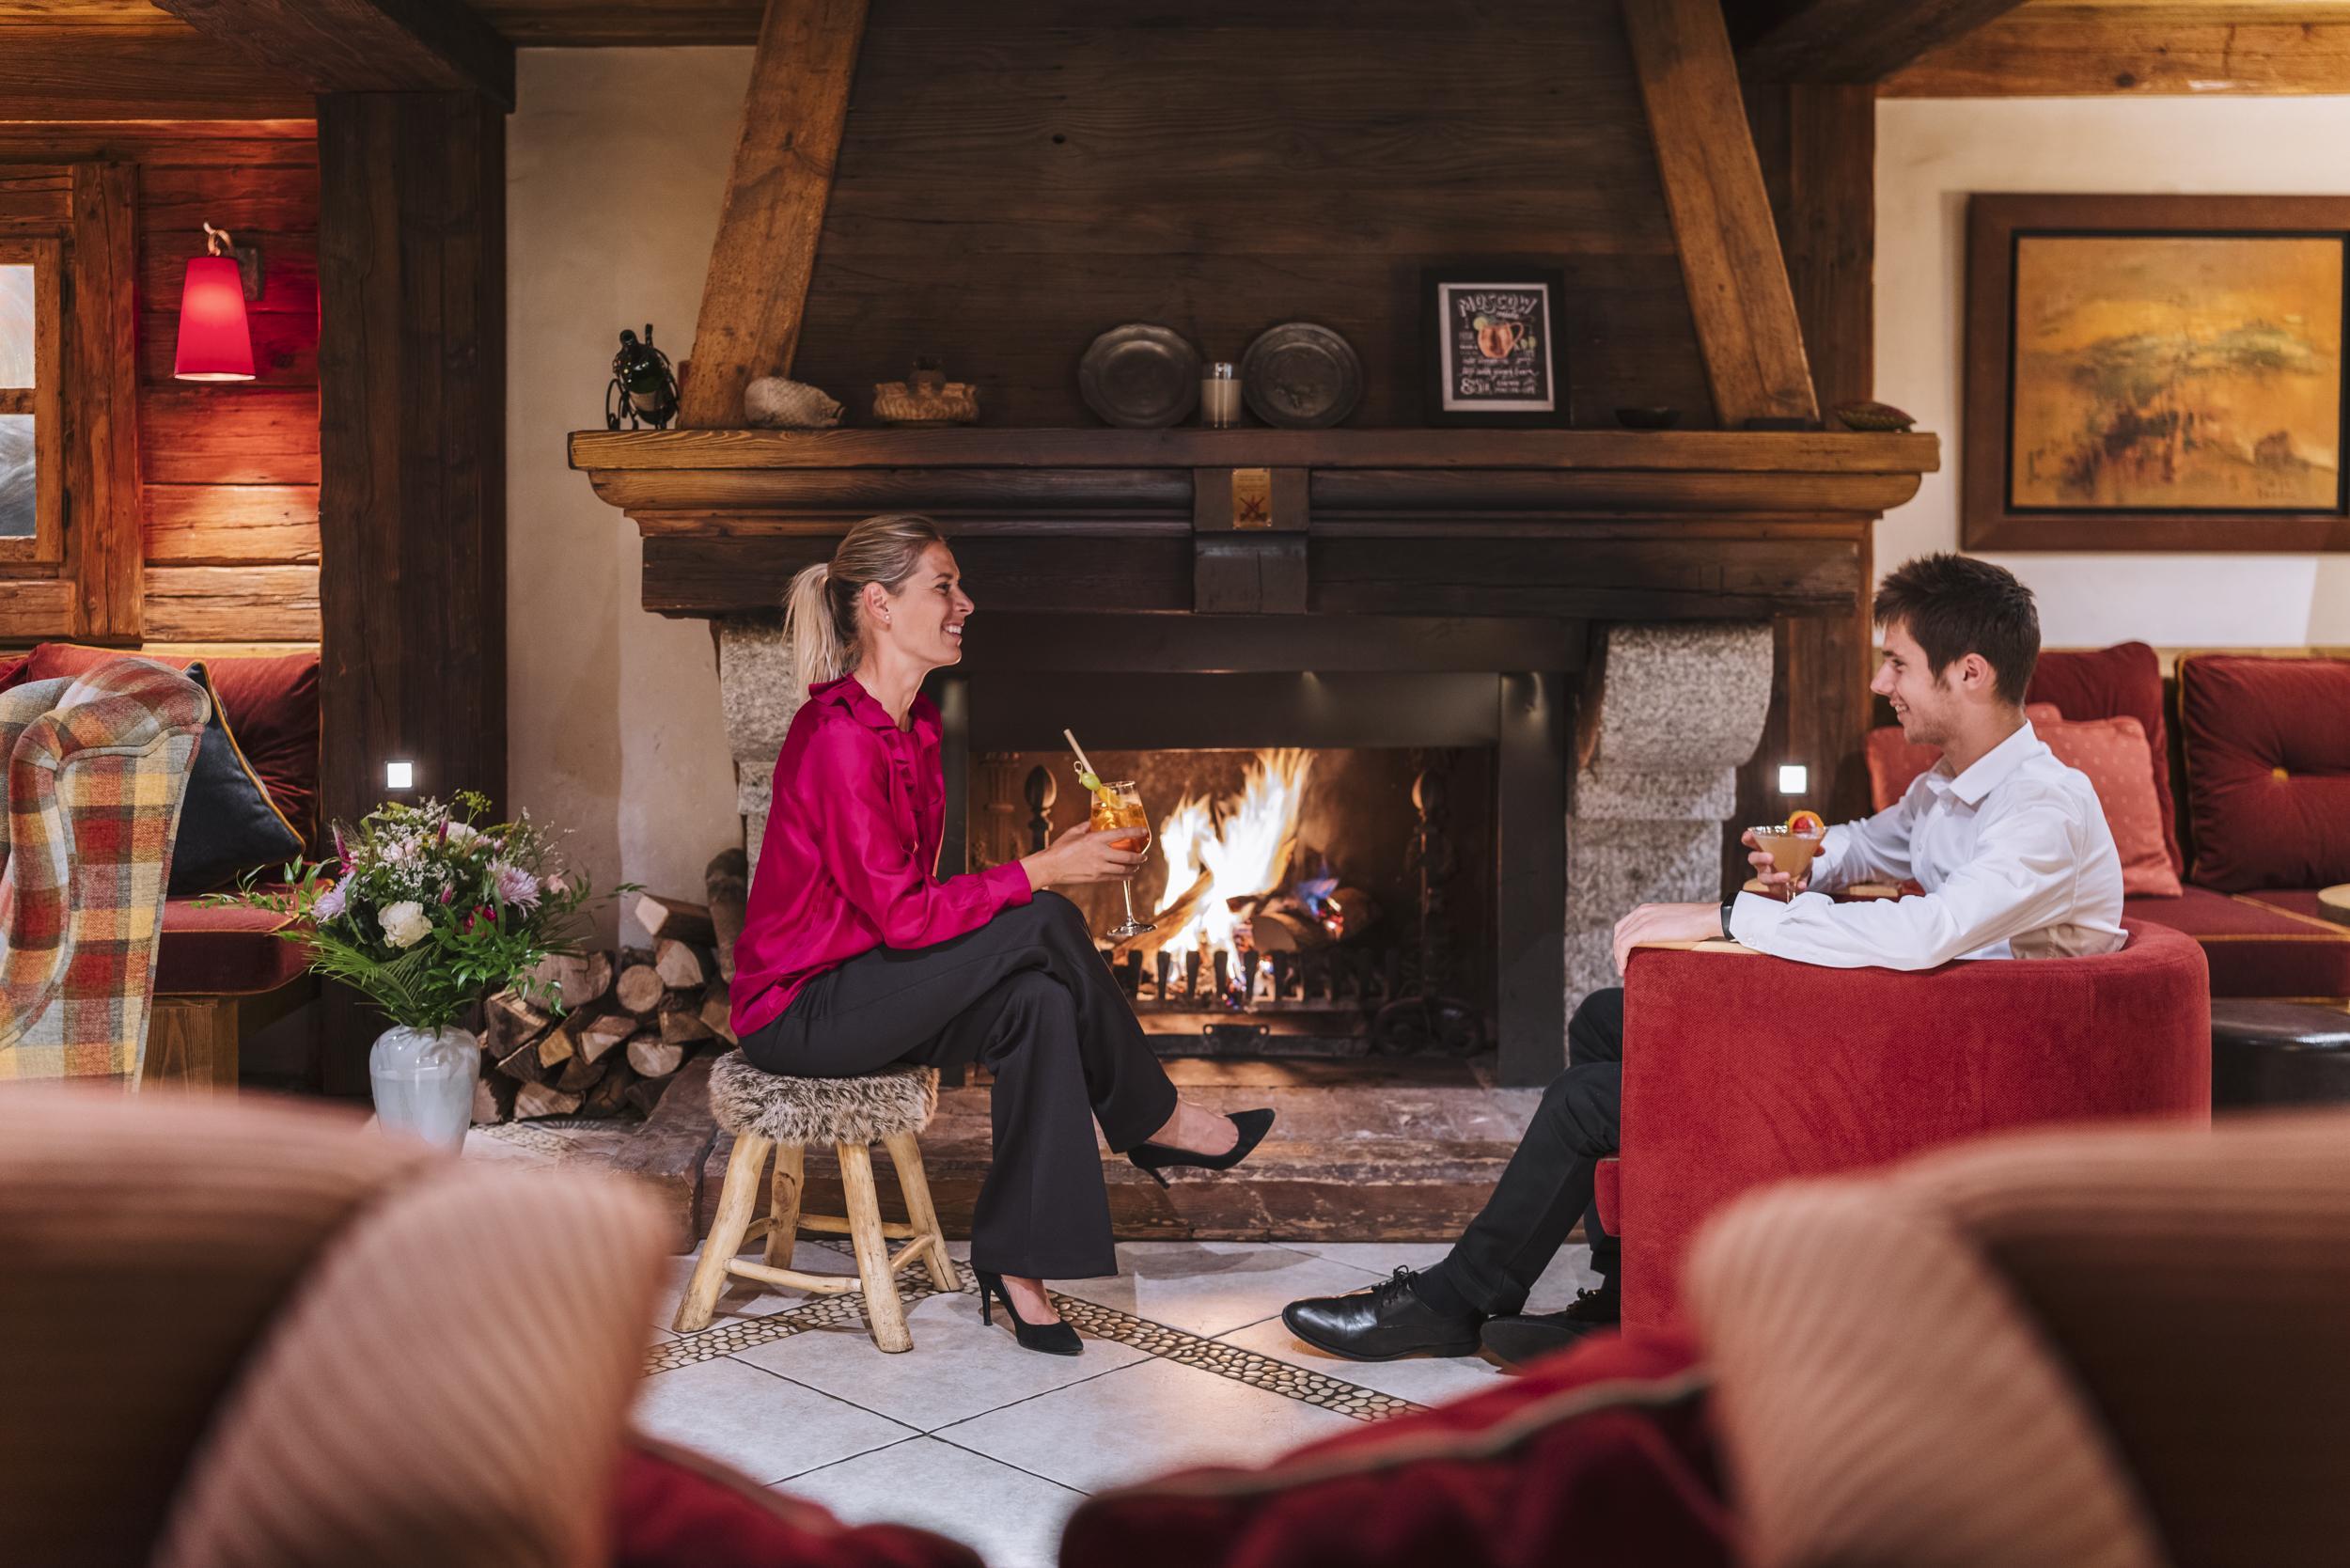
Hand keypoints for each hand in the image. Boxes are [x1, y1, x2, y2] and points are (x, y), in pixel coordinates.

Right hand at [1021, 824, 1146, 889]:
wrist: (1051, 866)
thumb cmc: (1061, 848)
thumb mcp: (1074, 832)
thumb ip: (1087, 825)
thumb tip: (1095, 820)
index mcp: (1095, 839)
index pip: (1121, 834)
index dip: (1135, 832)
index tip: (1144, 831)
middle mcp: (1100, 853)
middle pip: (1127, 856)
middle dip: (1139, 856)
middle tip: (1143, 855)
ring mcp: (1099, 867)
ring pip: (1124, 869)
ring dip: (1134, 867)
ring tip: (1137, 865)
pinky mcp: (1097, 877)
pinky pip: (1116, 878)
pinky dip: (1125, 876)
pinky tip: (1129, 874)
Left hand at [1610, 901, 1726, 977]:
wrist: (1707, 918)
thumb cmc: (1697, 923)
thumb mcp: (1672, 923)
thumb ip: (1661, 929)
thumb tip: (1659, 944)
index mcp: (1647, 909)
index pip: (1625, 925)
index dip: (1621, 941)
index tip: (1624, 956)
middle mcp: (1641, 911)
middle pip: (1619, 932)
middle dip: (1617, 949)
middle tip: (1622, 965)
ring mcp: (1643, 919)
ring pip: (1619, 939)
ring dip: (1618, 956)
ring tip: (1622, 970)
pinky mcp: (1646, 929)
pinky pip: (1624, 944)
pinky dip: (1621, 957)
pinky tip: (1624, 967)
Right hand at [1741, 827, 1809, 900]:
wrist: (1802, 869)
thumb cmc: (1795, 854)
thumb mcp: (1802, 846)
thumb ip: (1811, 845)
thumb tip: (1821, 848)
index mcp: (1765, 847)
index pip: (1751, 841)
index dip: (1748, 838)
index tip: (1749, 836)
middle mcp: (1763, 862)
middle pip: (1753, 859)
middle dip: (1760, 858)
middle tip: (1770, 858)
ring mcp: (1768, 876)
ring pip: (1764, 878)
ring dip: (1774, 877)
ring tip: (1787, 876)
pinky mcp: (1777, 887)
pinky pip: (1780, 890)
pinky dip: (1792, 888)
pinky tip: (1800, 885)